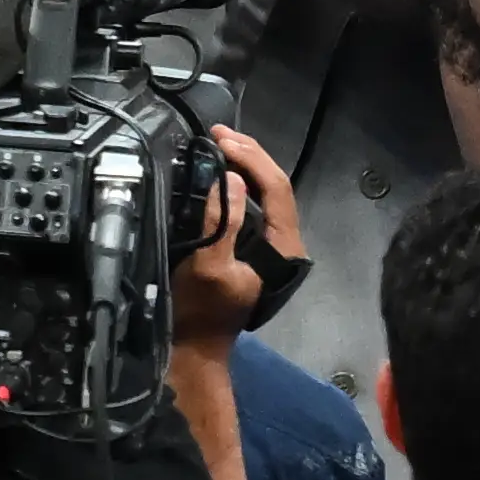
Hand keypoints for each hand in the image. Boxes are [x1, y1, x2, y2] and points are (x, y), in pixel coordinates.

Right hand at [172, 127, 305, 346]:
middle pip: (275, 184)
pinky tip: (221, 167)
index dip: (251, 159)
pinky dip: (238, 180)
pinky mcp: (254, 243)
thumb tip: (229, 180)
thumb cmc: (199, 310)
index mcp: (283, 247)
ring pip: (265, 190)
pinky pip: (253, 201)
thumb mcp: (207, 266)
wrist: (195, 346)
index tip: (222, 140)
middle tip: (218, 133)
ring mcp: (271, 242)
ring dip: (244, 163)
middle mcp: (284, 241)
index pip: (276, 188)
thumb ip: (222, 222)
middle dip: (249, 153)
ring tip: (219, 142)